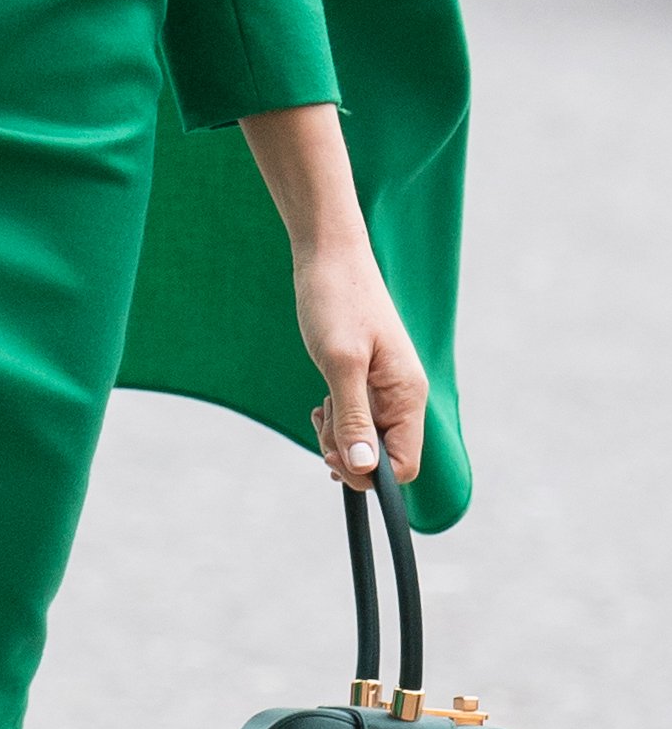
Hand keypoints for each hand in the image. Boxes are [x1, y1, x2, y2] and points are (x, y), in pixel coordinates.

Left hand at [297, 242, 426, 490]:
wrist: (327, 253)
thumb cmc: (336, 300)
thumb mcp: (341, 362)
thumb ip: (354, 417)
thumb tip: (366, 470)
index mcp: (408, 394)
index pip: (404, 464)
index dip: (370, 474)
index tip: (332, 458)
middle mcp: (402, 395)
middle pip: (383, 455)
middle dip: (349, 452)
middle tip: (321, 421)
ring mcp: (385, 386)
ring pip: (366, 437)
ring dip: (339, 433)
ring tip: (320, 406)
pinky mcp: (366, 377)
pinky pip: (357, 416)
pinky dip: (337, 417)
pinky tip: (321, 403)